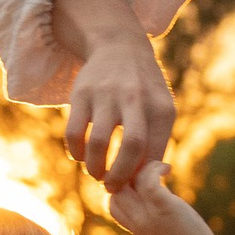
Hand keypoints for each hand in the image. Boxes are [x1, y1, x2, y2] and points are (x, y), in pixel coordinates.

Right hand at [63, 31, 173, 184]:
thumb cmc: (143, 91)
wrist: (119, 47)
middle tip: (112, 187)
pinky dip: (76, 152)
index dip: (141, 178)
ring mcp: (107, 94)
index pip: (154, 153)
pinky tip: (81, 157)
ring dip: (95, 168)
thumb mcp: (160, 110)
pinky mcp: (81, 93)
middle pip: (132, 147)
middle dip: (120, 176)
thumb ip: (157, 144)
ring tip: (96, 174)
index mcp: (160, 108)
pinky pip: (74, 132)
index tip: (132, 186)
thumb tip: (147, 183)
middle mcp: (136, 98)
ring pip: (99, 142)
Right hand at [103, 159, 216, 234]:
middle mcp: (138, 221)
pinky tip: (167, 168)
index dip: (120, 189)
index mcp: (137, 229)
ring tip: (161, 167)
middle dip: (127, 175)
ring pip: (127, 182)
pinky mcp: (163, 206)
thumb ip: (156, 224)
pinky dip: (155, 168)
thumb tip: (164, 212)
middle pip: (114, 190)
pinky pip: (148, 180)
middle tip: (148, 169)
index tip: (139, 182)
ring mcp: (148, 214)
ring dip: (143, 168)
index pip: (113, 204)